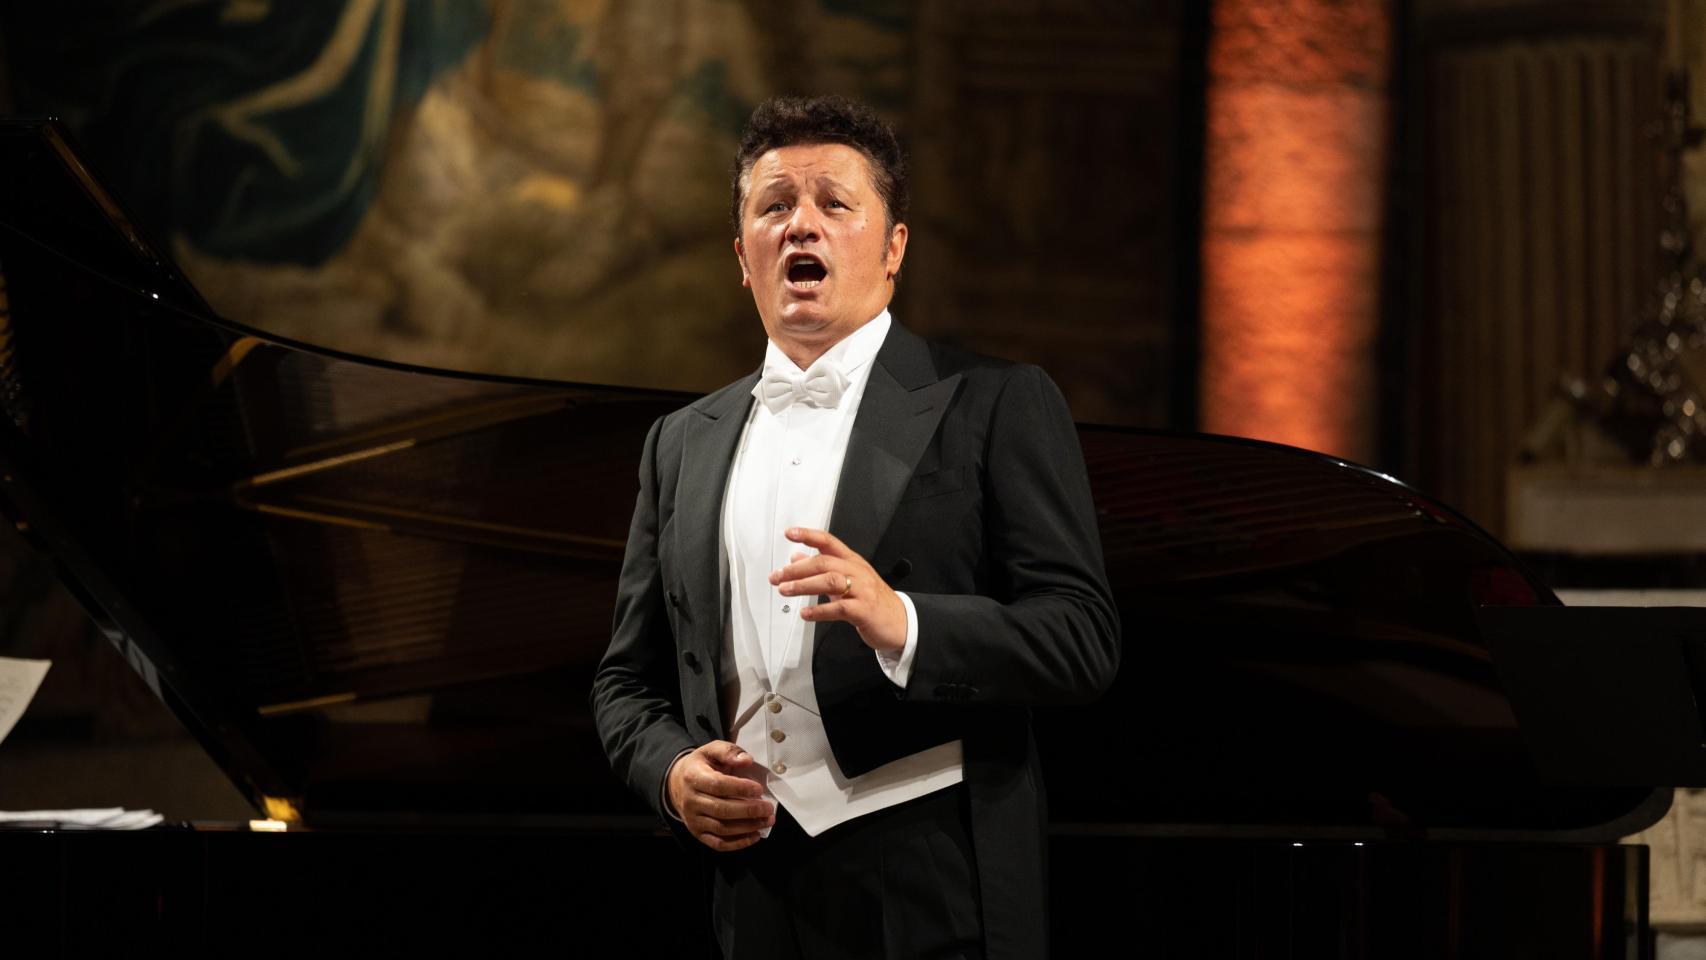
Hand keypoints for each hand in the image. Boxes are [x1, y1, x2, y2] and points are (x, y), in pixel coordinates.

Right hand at [666, 741, 773, 851]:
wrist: (676, 784)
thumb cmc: (700, 766)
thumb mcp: (711, 750)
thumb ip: (729, 752)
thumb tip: (746, 760)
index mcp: (693, 777)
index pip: (718, 785)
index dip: (740, 788)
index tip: (759, 789)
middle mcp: (691, 801)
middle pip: (721, 809)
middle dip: (749, 810)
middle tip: (768, 808)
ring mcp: (693, 820)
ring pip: (721, 828)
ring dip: (747, 827)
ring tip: (767, 821)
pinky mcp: (698, 833)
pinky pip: (717, 843)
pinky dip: (738, 843)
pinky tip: (755, 836)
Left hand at [770, 527, 906, 653]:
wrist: (900, 622)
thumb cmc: (872, 600)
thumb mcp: (848, 580)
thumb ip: (822, 569)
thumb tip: (797, 557)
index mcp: (852, 561)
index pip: (828, 542)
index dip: (809, 535)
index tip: (790, 533)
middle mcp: (857, 571)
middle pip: (824, 562)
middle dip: (797, 568)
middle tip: (778, 576)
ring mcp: (862, 590)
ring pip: (830, 581)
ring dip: (804, 586)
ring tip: (786, 590)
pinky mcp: (864, 610)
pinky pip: (840, 607)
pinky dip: (820, 611)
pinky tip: (806, 614)